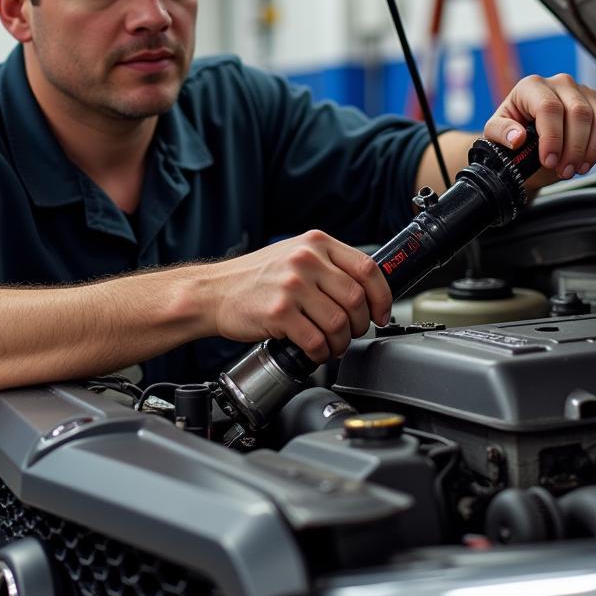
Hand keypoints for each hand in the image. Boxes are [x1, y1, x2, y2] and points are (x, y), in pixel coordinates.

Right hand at [208, 231, 391, 362]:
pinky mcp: (279, 313)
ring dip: (340, 343)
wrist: (214, 292)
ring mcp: (292, 286)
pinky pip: (316, 341)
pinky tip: (315, 351)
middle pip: (356, 299)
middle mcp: (306, 260)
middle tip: (350, 333)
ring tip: (331, 345)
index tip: (381, 313)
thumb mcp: (295, 254)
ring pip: (339, 323)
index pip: (367, 268)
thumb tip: (367, 290)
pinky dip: (321, 353)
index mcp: (316, 243)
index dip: (382, 296)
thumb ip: (329, 264)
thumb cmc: (256, 278)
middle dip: (359, 324)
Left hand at [484, 73, 595, 188]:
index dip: (552, 137)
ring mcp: (583, 93)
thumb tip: (515, 137)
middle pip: (578, 113)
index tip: (549, 160)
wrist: (526, 140)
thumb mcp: (495, 133)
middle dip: (574, 148)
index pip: (549, 107)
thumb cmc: (510, 132)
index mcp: (532, 86)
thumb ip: (501, 132)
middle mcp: (560, 84)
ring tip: (578, 169)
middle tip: (565, 171)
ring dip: (592, 149)